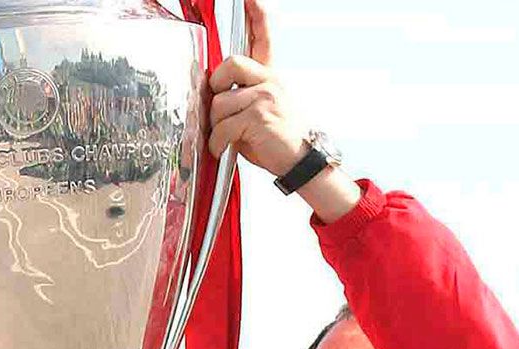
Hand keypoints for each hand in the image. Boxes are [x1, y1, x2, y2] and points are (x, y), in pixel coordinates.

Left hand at [207, 0, 305, 173]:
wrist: (303, 162)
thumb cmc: (279, 140)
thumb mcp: (264, 110)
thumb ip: (243, 96)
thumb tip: (215, 97)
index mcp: (270, 77)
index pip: (264, 37)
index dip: (258, 15)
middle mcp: (270, 81)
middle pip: (229, 65)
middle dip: (216, 87)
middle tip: (221, 109)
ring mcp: (265, 97)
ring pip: (220, 103)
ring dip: (216, 126)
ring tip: (226, 138)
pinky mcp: (258, 116)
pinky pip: (223, 127)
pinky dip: (218, 143)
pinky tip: (224, 148)